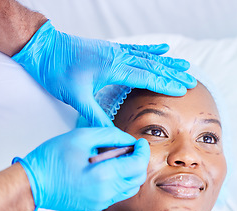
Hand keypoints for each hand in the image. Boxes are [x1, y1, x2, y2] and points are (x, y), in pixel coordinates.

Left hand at [12, 20, 196, 126]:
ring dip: (168, 62)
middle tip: (192, 81)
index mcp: (113, 68)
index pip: (146, 77)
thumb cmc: (57, 71)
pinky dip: (153, 50)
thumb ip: (95, 116)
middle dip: (173, 74)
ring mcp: (116, 51)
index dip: (165, 84)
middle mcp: (119, 57)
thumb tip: (112, 134)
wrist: (44, 48)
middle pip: (153, 66)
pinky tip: (164, 48)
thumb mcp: (76, 97)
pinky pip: (138, 49)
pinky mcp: (112, 49)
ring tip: (186, 65)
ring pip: (149, 57)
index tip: (182, 90)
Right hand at [12, 127, 149, 210]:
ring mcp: (101, 201)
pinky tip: (110, 169)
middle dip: (139, 161)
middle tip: (131, 148)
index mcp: (104, 175)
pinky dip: (121, 181)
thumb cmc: (51, 159)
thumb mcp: (82, 137)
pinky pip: (118, 193)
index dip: (143, 151)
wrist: (31, 184)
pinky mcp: (95, 205)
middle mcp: (106, 192)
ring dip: (131, 172)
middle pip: (138, 178)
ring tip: (120, 158)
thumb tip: (128, 139)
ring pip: (130, 188)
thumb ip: (110, 136)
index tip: (140, 142)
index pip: (138, 164)